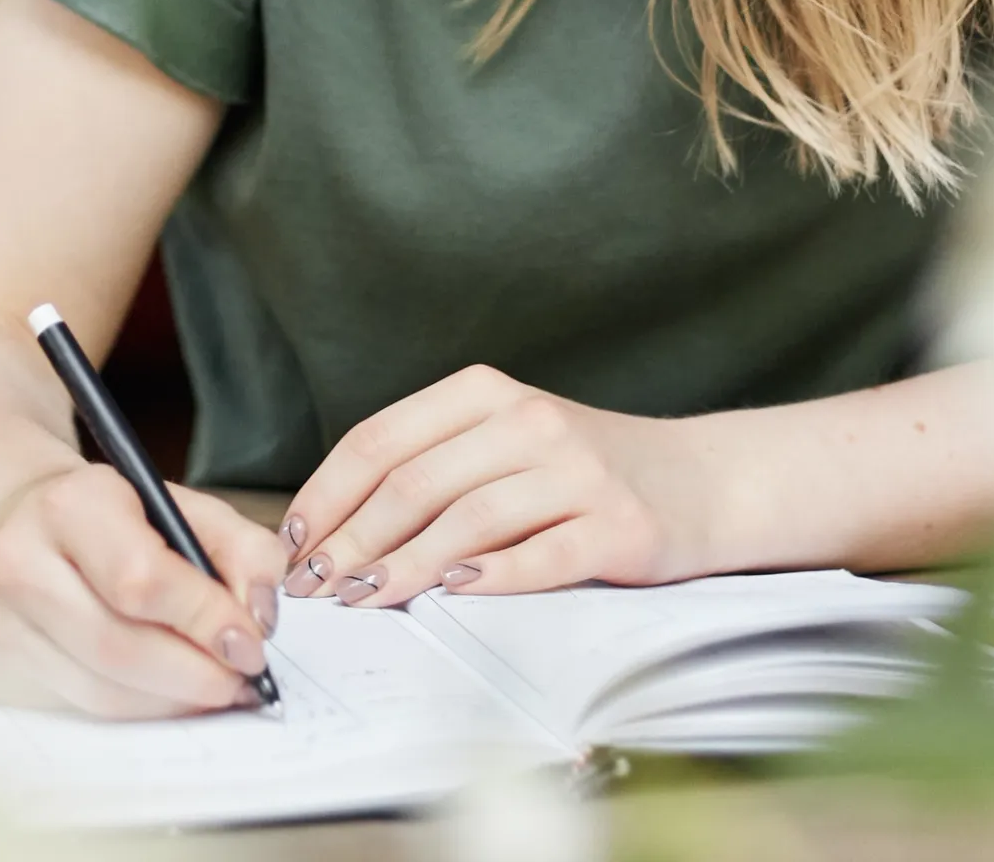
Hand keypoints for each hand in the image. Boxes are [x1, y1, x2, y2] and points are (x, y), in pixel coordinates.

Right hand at [0, 459, 292, 717]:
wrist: (11, 518)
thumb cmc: (105, 514)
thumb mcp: (180, 503)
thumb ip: (242, 547)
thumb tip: (259, 617)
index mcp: (69, 505)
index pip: (142, 580)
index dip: (205, 620)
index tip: (251, 645)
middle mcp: (18, 562)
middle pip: (119, 648)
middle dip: (195, 676)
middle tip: (240, 681)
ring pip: (99, 692)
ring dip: (170, 703)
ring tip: (212, 689)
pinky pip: (78, 707)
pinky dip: (134, 709)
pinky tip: (163, 692)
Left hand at [281, 365, 715, 608]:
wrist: (701, 482)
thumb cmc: (583, 471)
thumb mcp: (505, 441)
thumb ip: (433, 465)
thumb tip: (333, 526)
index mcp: (488, 393)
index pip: (382, 440)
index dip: (327, 494)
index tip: (292, 543)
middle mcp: (531, 423)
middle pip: (415, 484)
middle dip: (351, 541)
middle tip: (314, 588)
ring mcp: (578, 474)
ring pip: (467, 522)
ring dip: (403, 567)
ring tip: (363, 600)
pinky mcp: (618, 528)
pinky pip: (540, 557)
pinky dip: (490, 578)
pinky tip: (452, 595)